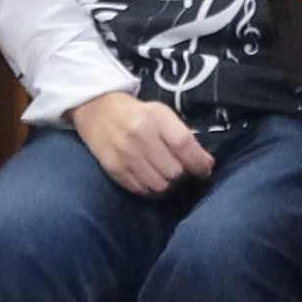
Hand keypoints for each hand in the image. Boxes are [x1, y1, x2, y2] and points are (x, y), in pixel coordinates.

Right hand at [68, 93, 216, 196]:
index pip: (183, 145)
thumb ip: (182, 136)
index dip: (199, 162)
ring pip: (159, 185)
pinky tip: (151, 178)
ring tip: (165, 174)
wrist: (97, 110)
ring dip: (168, 184)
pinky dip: (151, 189)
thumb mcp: (161, 114)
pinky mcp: (114, 169)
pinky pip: (142, 190)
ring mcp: (124, 154)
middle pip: (174, 171)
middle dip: (183, 174)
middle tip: (181, 169)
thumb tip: (205, 165)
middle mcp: (139, 135)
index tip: (204, 169)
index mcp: (155, 117)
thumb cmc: (137, 113)